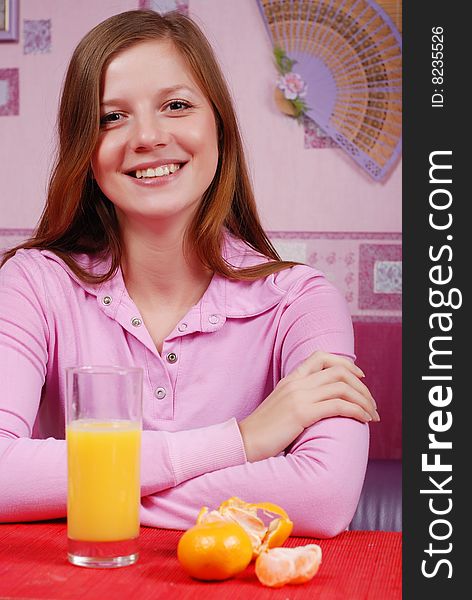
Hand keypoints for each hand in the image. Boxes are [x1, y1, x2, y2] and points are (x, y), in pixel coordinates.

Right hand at [238, 351, 378, 462]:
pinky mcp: (301, 413)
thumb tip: (322, 402)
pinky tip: (363, 420)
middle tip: (371, 403)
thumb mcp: (281, 406)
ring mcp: (298, 396)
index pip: (321, 356)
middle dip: (361, 386)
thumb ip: (299, 397)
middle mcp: (296, 383)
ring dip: (363, 400)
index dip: (345, 364)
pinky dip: (356, 411)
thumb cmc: (263, 430)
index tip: (359, 377)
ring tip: (372, 414)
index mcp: (291, 379)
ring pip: (342, 387)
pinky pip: (337, 405)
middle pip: (338, 371)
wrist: (244, 441)